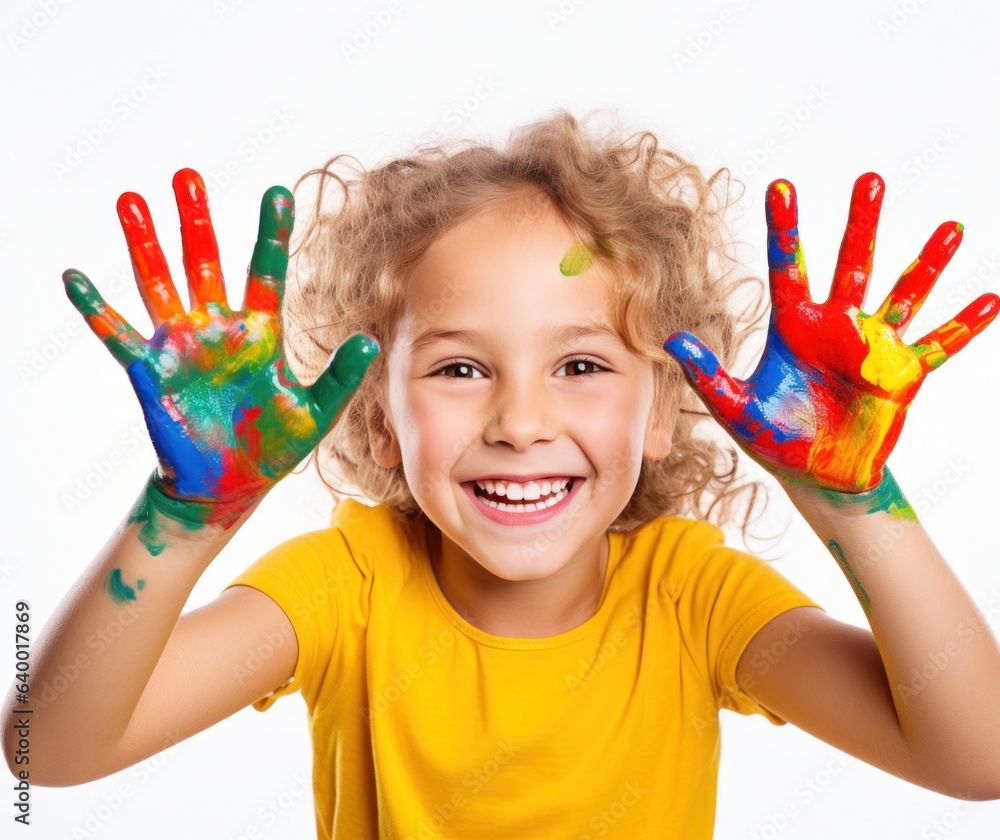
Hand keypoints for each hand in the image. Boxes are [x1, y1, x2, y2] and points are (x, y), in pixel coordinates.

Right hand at [64, 169, 377, 517]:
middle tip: (187, 175)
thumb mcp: (316, 414)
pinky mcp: (150, 371)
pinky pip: (117, 334)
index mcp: (260, 333)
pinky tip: (75, 277)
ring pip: (160, 283)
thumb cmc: (273, 447)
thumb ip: (341, 378)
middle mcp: (218, 329)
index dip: (271, 232)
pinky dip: (95, 309)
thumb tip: (369, 342)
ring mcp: (182, 346)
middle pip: (205, 262)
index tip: (277, 192)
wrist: (230, 486)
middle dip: (196, 221)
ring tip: (131, 200)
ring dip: (145, 244)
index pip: (266, 271)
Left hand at [664, 173, 997, 491]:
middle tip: (869, 179)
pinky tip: (991, 300)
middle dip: (860, 224)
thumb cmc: (774, 438)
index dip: (784, 229)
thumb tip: (672, 340)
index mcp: (794, 327)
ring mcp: (873, 347)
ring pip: (903, 295)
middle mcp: (836, 327)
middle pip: (851, 264)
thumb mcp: (734, 407)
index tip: (781, 186)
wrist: (817, 476)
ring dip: (926, 264)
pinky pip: (938, 346)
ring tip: (950, 229)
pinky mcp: (902, 375)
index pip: (788, 268)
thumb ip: (706, 374)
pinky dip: (964, 326)